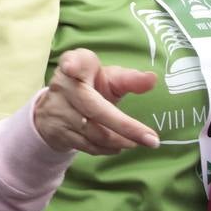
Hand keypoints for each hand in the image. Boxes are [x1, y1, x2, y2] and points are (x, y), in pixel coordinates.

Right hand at [34, 49, 158, 153]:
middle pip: (95, 108)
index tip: (70, 67)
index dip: (71, 64)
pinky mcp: (58, 132)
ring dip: (119, 140)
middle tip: (151, 140)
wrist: (58, 106)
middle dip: (125, 126)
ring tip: (139, 142)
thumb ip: (130, 78)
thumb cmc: (90, 85)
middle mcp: (63, 87)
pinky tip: (119, 146)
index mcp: (77, 65)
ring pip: (93, 132)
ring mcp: (58, 111)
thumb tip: (153, 79)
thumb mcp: (108, 77)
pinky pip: (86, 145)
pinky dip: (106, 149)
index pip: (73, 61)